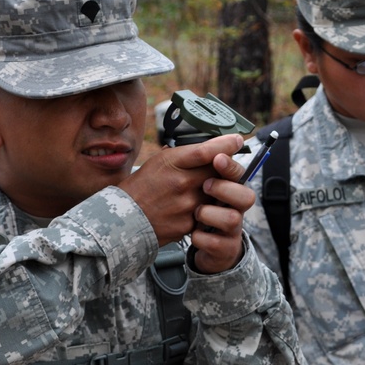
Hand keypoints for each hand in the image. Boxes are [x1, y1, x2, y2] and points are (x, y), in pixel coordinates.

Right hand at [118, 134, 247, 254]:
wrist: (127, 218)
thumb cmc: (143, 186)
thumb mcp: (159, 161)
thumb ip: (186, 155)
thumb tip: (212, 147)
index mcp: (172, 163)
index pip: (206, 151)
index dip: (226, 144)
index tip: (237, 140)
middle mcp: (182, 183)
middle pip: (219, 171)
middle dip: (227, 167)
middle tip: (227, 166)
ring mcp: (187, 205)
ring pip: (218, 192)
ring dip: (218, 189)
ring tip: (204, 188)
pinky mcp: (190, 224)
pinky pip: (210, 211)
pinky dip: (208, 207)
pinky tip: (196, 205)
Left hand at [187, 151, 255, 272]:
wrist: (179, 242)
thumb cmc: (188, 205)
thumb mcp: (189, 180)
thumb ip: (200, 161)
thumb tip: (210, 138)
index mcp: (227, 188)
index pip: (239, 173)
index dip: (231, 166)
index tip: (217, 158)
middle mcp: (234, 207)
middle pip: (248, 196)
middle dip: (227, 189)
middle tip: (205, 186)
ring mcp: (231, 229)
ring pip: (233, 219)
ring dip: (210, 214)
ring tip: (196, 213)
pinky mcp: (223, 248)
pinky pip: (216, 242)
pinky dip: (200, 237)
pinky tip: (190, 232)